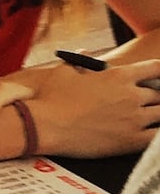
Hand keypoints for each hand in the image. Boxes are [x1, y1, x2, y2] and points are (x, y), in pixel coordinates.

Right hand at [31, 58, 159, 157]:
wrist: (44, 126)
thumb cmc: (51, 98)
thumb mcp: (63, 72)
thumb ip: (80, 61)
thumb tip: (84, 52)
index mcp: (119, 76)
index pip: (156, 69)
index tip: (158, 78)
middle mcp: (131, 95)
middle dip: (156, 97)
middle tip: (150, 102)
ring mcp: (134, 119)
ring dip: (158, 115)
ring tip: (151, 118)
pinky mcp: (130, 141)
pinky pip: (157, 139)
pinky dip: (157, 137)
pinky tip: (152, 135)